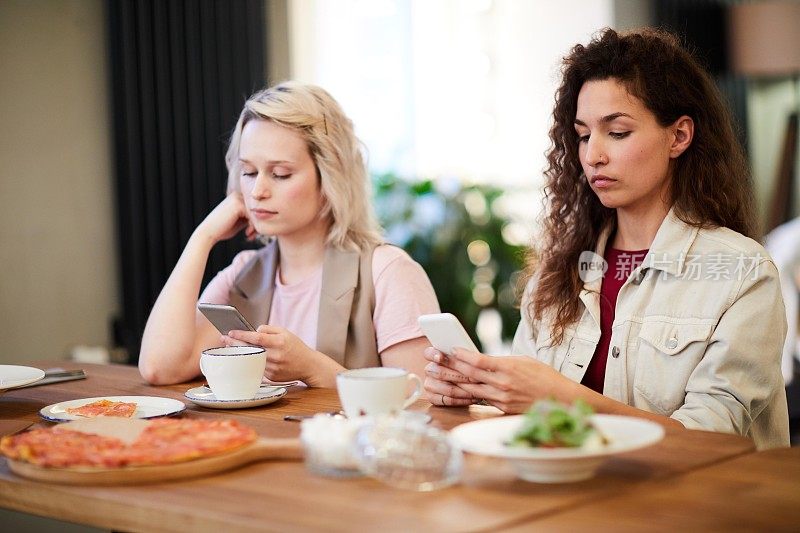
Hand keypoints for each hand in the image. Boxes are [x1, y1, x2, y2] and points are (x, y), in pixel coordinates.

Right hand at [195, 193, 255, 244]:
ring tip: (249, 235)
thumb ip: (249, 217)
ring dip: (256, 225)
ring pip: (256, 212)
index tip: (253, 233)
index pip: (253, 208)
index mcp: (236, 198)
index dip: (255, 220)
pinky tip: (247, 233)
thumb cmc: (223, 229)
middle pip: (256, 209)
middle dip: (257, 223)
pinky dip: (253, 225)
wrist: (208, 233)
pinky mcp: (238, 205)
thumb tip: (265, 217)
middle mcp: (237, 195)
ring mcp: (237, 198)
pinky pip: (253, 215)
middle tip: (252, 235)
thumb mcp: (239, 221)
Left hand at [223, 325, 321, 382]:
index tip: (231, 332)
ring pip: (251, 359)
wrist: (308, 365)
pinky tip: (246, 357)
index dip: (242, 335)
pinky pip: (257, 368)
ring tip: (231, 346)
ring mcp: (273, 368)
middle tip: (224, 338)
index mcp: (279, 342)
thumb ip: (269, 329)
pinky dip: (251, 362)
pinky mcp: (271, 377)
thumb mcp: (285, 332)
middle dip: (235, 343)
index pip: (256, 338)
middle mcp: (275, 356)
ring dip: (241, 353)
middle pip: (250, 349)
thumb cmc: (295, 347)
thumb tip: (254, 330)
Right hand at [423, 346, 479, 406]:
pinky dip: (462, 400)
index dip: (434, 355)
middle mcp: (429, 370)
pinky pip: (448, 400)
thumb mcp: (466, 358)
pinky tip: (472, 398)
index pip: (429, 353)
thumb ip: (463, 356)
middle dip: (461, 377)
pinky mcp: (432, 397)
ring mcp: (429, 384)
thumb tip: (467, 355)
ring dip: (465, 391)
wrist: (470, 384)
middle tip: (476, 379)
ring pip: (447, 389)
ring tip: (478, 390)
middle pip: (440, 373)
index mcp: (434, 355)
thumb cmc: (468, 368)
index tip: (440, 358)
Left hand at [441, 348, 575, 413]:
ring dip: (450, 381)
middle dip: (448, 366)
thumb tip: (481, 360)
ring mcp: (501, 398)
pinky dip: (465, 393)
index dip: (461, 355)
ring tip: (433, 374)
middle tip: (431, 360)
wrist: (560, 399)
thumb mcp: (523, 361)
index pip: (479, 360)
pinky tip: (451, 388)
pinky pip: (480, 399)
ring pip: (470, 389)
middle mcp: (502, 384)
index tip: (449, 348)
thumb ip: (501, 361)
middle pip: (469, 375)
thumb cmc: (544, 376)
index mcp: (508, 368)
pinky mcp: (502, 409)